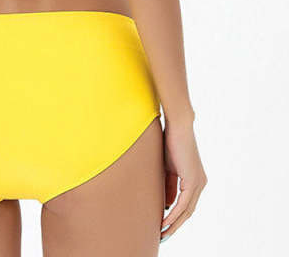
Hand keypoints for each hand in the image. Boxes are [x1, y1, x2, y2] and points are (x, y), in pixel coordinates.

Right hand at [161, 120, 207, 242]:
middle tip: (162, 236)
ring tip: (162, 233)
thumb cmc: (170, 141)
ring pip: (186, 211)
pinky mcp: (193, 181)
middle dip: (174, 225)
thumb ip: (168, 183)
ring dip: (174, 224)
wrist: (178, 125)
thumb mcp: (167, 166)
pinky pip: (184, 204)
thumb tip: (165, 202)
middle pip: (187, 212)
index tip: (162, 225)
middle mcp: (200, 184)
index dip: (174, 216)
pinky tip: (165, 221)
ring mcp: (198, 183)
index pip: (184, 204)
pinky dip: (174, 214)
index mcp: (194, 180)